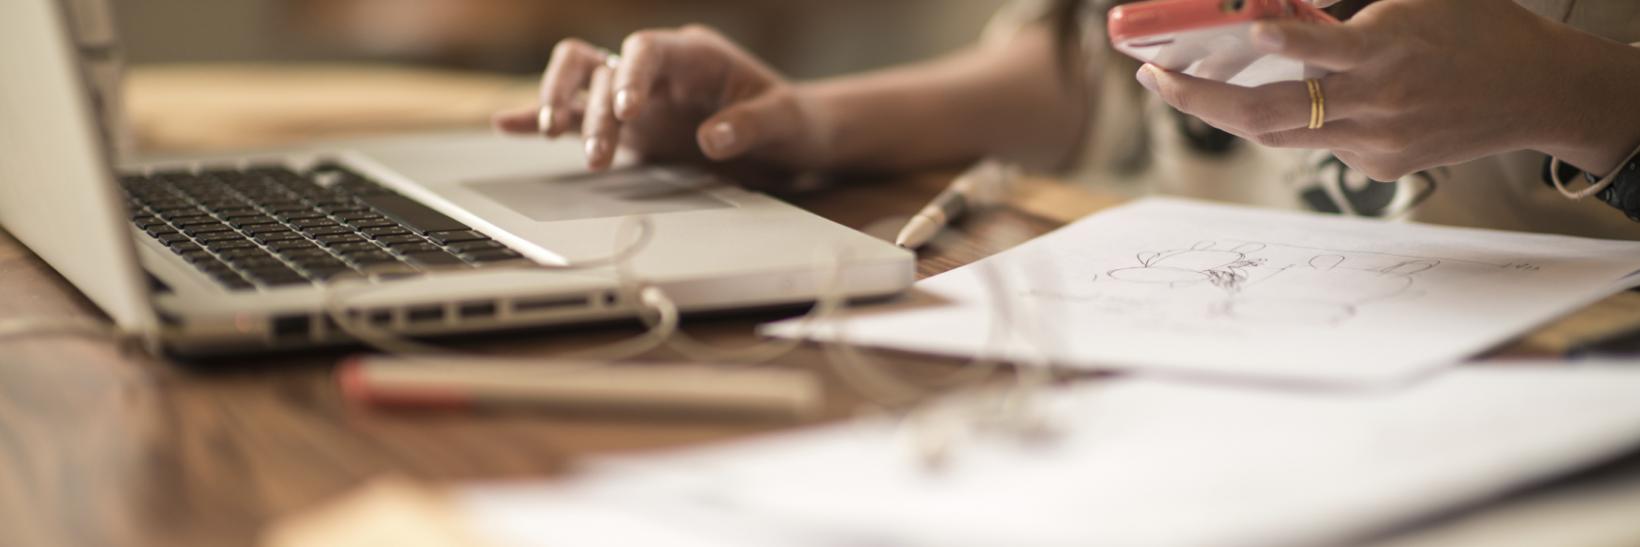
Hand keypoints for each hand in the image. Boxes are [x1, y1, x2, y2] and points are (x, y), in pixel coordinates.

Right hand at [493, 25, 831, 172]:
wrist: (790, 137)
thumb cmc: (791, 120)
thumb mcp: (786, 122)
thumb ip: (750, 127)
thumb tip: (711, 138)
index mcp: (695, 54)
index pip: (646, 48)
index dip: (630, 75)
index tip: (626, 111)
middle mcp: (657, 69)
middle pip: (602, 66)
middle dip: (591, 107)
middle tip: (598, 155)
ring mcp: (637, 94)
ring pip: (579, 78)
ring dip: (561, 104)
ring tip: (554, 137)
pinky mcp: (627, 125)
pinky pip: (576, 113)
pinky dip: (541, 117)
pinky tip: (508, 124)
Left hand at [1134, 0, 1639, 180]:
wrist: (1537, 91)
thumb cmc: (1476, 29)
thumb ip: (1348, 7)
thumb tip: (1276, 5)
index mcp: (1386, 50)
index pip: (1323, 47)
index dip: (1282, 38)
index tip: (1247, 25)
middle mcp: (1374, 102)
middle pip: (1269, 112)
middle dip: (1198, 98)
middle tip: (1154, 76)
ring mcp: (1373, 141)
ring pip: (1278, 133)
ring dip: (1222, 111)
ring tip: (1179, 84)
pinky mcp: (1379, 166)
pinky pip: (1315, 142)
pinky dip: (1290, 118)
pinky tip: (1281, 95)